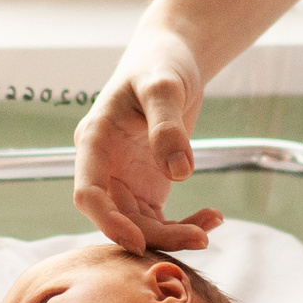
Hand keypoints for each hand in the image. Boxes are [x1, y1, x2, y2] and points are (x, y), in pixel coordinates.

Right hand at [74, 36, 223, 252]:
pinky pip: (159, 219)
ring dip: (173, 234)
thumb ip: (168, 126)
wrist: (170, 60)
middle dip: (155, 235)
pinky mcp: (145, 187)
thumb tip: (179, 173)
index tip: (138, 242)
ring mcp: (123, 179)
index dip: (108, 221)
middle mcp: (103, 166)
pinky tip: (214, 217)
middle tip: (200, 239)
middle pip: (117, 216)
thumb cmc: (159, 65)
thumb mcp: (164, 87)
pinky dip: (184, 224)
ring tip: (212, 225)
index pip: (88, 191)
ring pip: (139, 224)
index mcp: (94, 140)